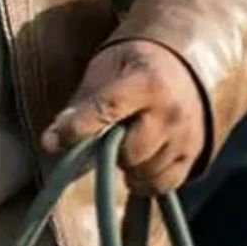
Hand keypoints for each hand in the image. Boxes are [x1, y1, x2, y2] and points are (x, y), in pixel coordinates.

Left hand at [41, 39, 206, 193]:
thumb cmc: (134, 64)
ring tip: (125, 143)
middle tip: (105, 136)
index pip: (107, 109)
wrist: (182, 61)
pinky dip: (145, 180)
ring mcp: (186, 136)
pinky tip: (138, 161)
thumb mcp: (106, 68)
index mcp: (146, 81)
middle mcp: (171, 111)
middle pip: (129, 152)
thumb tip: (53, 141)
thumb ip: (82, 104)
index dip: (78, 128)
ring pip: (145, 173)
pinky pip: (163, 185)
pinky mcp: (194, 154)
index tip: (52, 142)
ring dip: (127, 166)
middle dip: (109, 150)